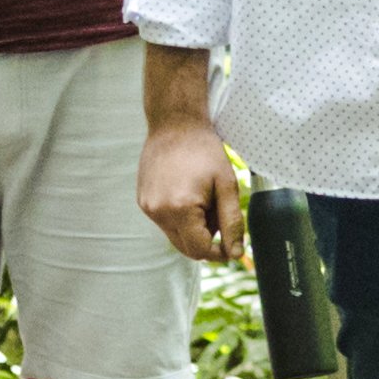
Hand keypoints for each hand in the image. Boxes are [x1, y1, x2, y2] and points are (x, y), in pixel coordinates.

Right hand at [138, 109, 245, 268]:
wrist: (175, 124)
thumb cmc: (205, 151)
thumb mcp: (226, 185)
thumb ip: (232, 222)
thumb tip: (235, 254)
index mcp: (180, 209)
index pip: (200, 251)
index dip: (218, 253)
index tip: (231, 244)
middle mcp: (158, 212)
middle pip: (185, 248)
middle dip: (205, 238)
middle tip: (216, 210)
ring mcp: (147, 207)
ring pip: (175, 236)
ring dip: (192, 227)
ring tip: (201, 196)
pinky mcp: (143, 201)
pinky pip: (165, 222)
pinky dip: (179, 216)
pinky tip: (185, 190)